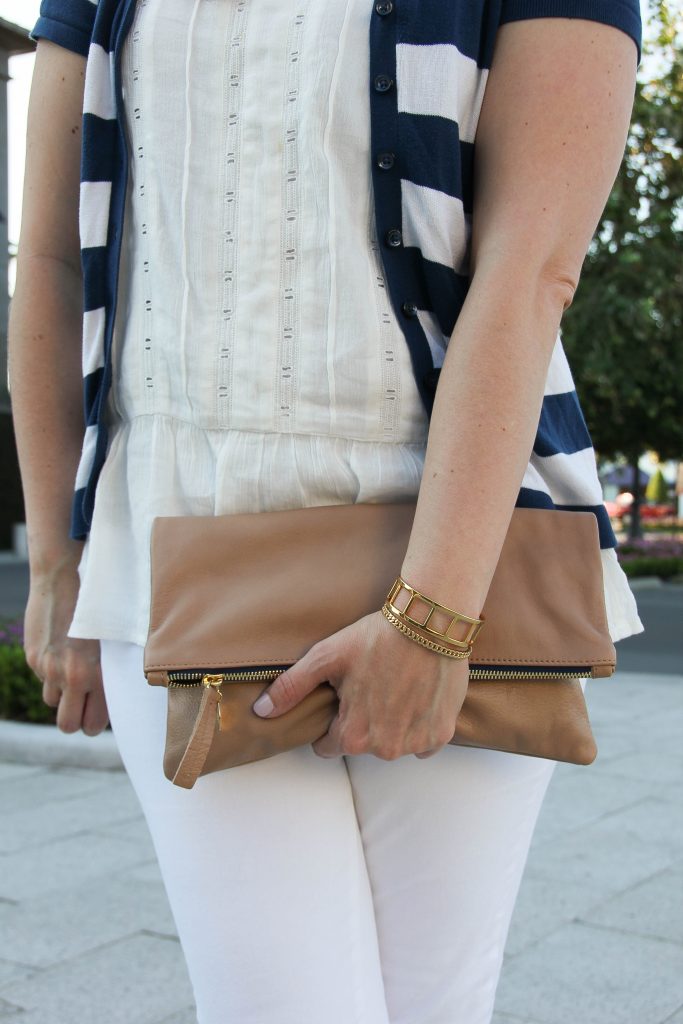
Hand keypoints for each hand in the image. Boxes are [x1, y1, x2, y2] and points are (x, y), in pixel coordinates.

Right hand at [23, 550, 107, 735]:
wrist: (62, 576)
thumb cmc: (97, 605)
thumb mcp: (112, 639)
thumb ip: (109, 670)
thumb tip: (113, 694)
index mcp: (93, 674)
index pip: (92, 724)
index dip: (96, 722)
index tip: (101, 710)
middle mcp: (68, 676)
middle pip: (67, 725)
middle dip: (75, 718)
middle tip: (85, 703)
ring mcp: (46, 668)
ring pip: (52, 701)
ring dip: (62, 693)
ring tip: (74, 670)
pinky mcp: (32, 657)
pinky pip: (42, 678)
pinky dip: (50, 672)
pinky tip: (62, 649)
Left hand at [252, 610, 468, 759]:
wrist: (429, 624)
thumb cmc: (377, 638)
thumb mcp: (326, 657)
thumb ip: (291, 688)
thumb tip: (261, 712)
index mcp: (354, 736)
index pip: (330, 746)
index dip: (331, 723)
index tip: (341, 701)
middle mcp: (386, 748)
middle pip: (363, 744)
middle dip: (362, 722)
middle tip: (369, 687)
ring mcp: (416, 743)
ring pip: (393, 743)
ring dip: (391, 724)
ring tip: (394, 688)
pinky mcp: (441, 733)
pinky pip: (423, 742)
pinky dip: (418, 725)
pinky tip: (415, 698)